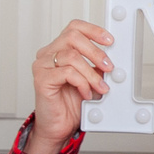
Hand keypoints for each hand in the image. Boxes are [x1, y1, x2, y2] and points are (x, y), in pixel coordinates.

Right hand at [29, 21, 113, 153]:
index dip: (93, 30)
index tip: (110, 40)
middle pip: (72, 36)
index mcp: (58, 49)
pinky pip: (67, 72)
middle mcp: (48, 54)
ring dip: (91, 73)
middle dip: (95, 52)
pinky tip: (86, 93)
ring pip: (72, 56)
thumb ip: (97, 66)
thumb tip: (112, 58)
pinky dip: (82, 83)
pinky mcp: (41, 79)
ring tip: (99, 87)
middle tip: (109, 67)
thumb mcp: (90, 79)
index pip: (74, 28)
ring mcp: (42, 65)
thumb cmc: (71, 103)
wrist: (58, 126)